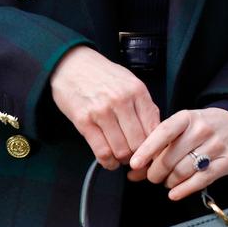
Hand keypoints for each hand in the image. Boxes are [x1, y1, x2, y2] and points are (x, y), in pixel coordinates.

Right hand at [49, 45, 160, 169]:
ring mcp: (102, 111)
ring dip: (122, 160)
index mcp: (137, 90)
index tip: (150, 153)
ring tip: (120, 157)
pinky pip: (102, 152)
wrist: (72, 64)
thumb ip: (143, 104)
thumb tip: (156, 132)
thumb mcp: (129, 81)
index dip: (154, 147)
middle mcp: (121, 100)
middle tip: (134, 157)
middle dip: (138, 156)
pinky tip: (109, 159)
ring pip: (121, 151)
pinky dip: (108, 162)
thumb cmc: (102, 74)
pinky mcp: (84, 121)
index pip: (154, 129)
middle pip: (138, 144)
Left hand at [128, 107, 227, 199]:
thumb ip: (160, 145)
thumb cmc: (203, 126)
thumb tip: (135, 171)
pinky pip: (201, 180)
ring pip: (183, 171)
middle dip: (156, 172)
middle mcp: (201, 129)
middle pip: (171, 157)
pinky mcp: (227, 161)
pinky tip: (174, 193)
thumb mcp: (183, 126)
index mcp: (187, 117)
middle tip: (152, 176)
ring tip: (167, 181)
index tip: (134, 164)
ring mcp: (216, 145)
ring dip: (169, 181)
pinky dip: (184, 190)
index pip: (163, 132)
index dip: (147, 149)